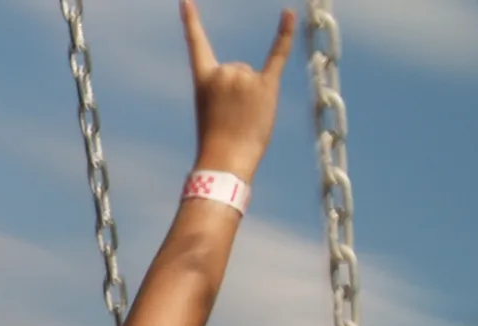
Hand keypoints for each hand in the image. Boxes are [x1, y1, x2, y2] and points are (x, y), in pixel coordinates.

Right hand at [181, 0, 293, 180]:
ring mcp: (244, 77)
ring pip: (253, 75)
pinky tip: (287, 13)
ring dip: (253, 97)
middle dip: (239, 94)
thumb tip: (250, 74)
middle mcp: (223, 72)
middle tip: (232, 119)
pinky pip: (277, 53)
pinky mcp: (265, 84)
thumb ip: (230, 88)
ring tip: (244, 118)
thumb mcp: (215, 112)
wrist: (225, 160)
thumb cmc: (219, 143)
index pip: (196, 44)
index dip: (190, 20)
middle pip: (238, 70)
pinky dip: (285, 33)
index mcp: (203, 79)